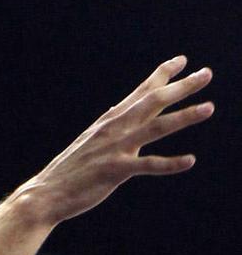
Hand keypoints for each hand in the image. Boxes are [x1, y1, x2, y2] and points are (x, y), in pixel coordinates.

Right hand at [16, 56, 213, 226]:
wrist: (46, 194)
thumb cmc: (69, 171)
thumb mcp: (90, 142)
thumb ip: (110, 128)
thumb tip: (119, 114)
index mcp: (109, 122)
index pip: (140, 91)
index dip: (162, 74)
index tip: (182, 60)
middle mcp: (114, 129)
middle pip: (152, 101)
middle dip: (181, 87)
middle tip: (206, 73)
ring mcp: (114, 149)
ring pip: (155, 127)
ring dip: (183, 117)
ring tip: (208, 108)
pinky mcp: (114, 171)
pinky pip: (147, 165)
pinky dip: (169, 163)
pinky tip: (189, 161)